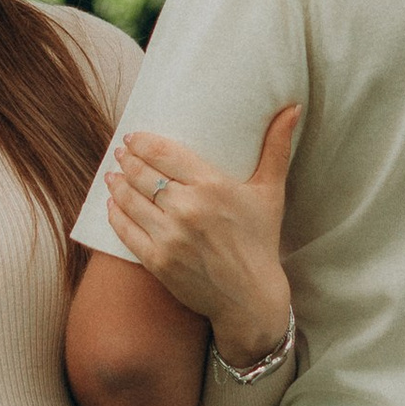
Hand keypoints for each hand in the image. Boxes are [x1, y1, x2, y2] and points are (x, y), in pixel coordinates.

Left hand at [105, 108, 298, 367]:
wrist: (250, 299)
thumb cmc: (261, 240)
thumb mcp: (271, 192)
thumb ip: (277, 146)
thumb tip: (293, 106)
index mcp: (213, 186)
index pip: (163, 153)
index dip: (142, 142)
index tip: (133, 137)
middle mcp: (188, 209)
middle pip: (142, 174)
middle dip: (127, 161)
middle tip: (120, 154)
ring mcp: (170, 237)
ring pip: (130, 200)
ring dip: (116, 185)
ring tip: (112, 176)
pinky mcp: (158, 262)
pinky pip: (126, 232)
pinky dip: (115, 215)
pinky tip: (111, 205)